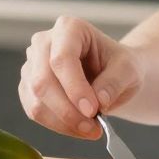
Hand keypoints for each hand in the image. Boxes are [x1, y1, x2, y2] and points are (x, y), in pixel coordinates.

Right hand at [19, 17, 143, 139]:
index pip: (62, 58)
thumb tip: (99, 101)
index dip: (75, 87)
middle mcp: (44, 42)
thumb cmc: (119, 65)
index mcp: (69, 28)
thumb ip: (115, 81)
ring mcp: (32, 65)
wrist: (112, 74)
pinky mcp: (28, 87)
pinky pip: (34, 112)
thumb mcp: (129, 69)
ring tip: (91, 129)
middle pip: (43, 81)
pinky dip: (57, 126)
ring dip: (63, 122)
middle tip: (93, 128)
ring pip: (36, 100)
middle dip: (68, 111)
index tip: (93, 110)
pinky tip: (78, 128)